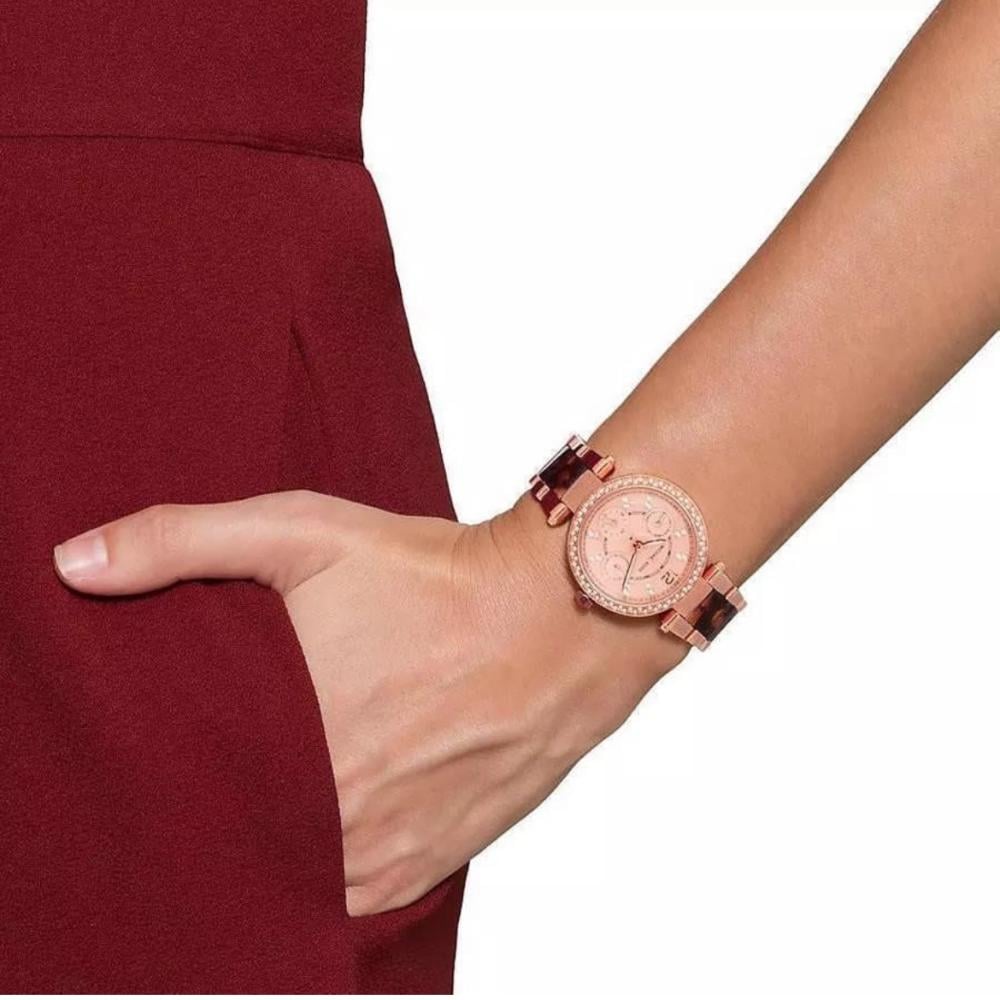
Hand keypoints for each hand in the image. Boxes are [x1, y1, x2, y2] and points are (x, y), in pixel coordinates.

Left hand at [53, 491, 683, 914]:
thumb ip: (182, 543)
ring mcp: (391, 851)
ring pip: (299, 882)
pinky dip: (331, 875)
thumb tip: (71, 565)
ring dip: (276, 854)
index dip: (161, 788)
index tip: (155, 769)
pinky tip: (327, 831)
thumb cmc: (436, 576)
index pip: (184, 802)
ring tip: (268, 808)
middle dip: (220, 820)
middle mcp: (337, 818)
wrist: (559, 616)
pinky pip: (359, 898)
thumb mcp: (305, 533)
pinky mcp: (437, 859)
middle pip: (242, 846)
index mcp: (290, 748)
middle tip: (219, 778)